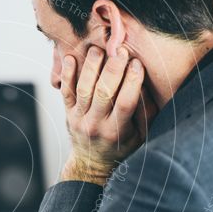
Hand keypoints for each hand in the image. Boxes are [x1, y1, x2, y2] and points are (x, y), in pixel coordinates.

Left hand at [60, 46, 156, 185]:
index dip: (132, 82)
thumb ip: (145, 112)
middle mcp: (96, 125)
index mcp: (117, 131)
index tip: (138, 64)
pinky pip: (66, 91)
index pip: (125, 103)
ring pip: (84, 89)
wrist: (91, 162)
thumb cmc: (121, 145)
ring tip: (98, 49)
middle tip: (120, 50)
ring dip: (90, 67)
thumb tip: (146, 85)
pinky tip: (71, 58)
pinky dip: (67, 74)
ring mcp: (79, 118)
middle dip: (113, 69)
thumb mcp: (140, 135)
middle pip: (103, 93)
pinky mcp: (68, 112)